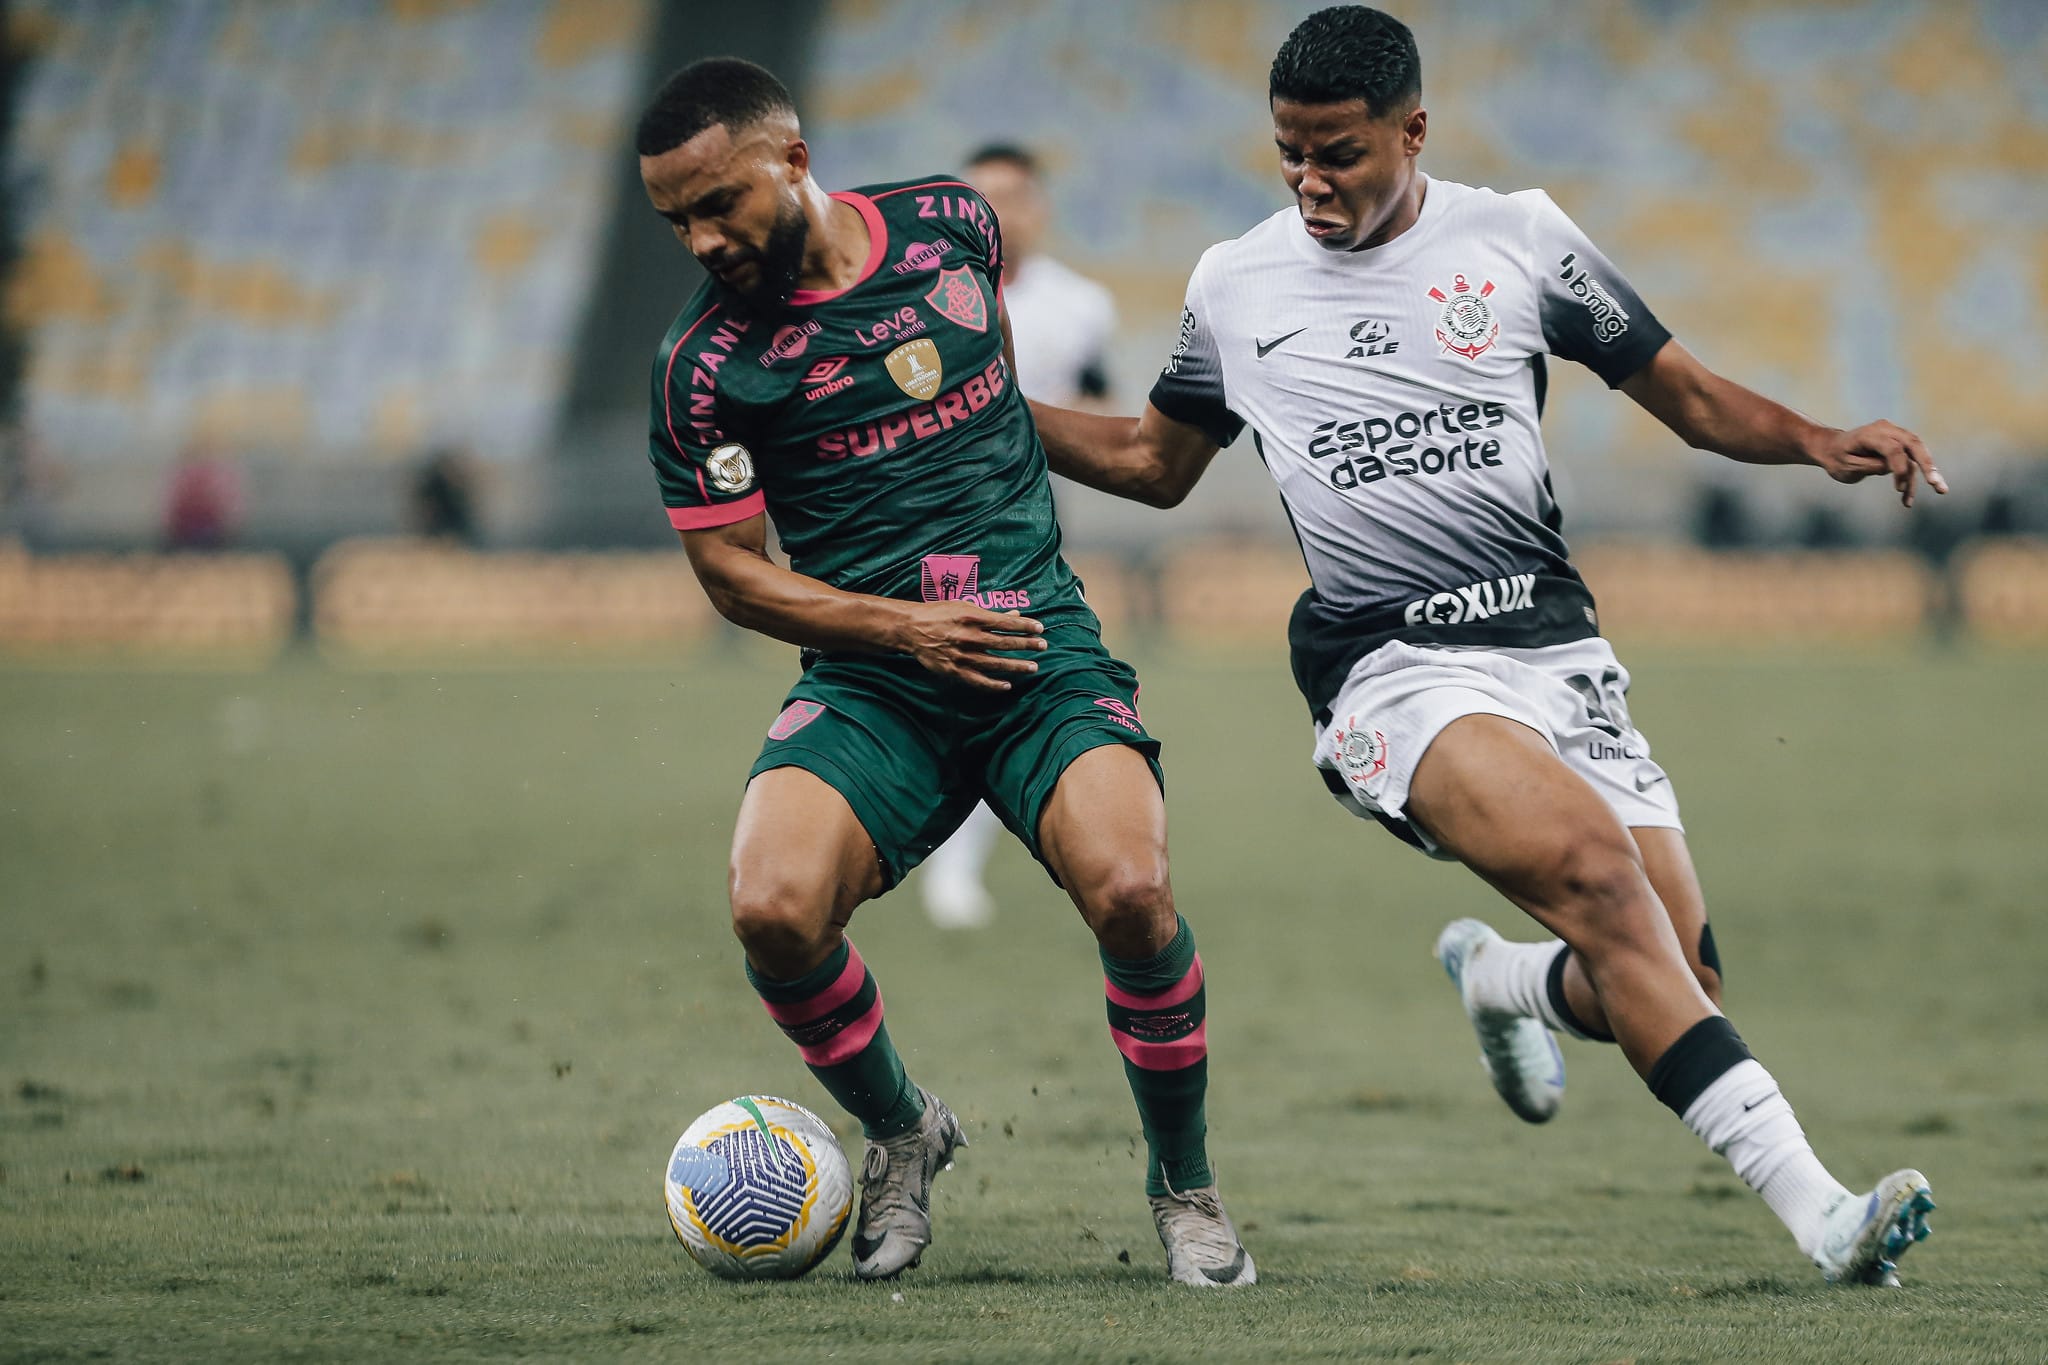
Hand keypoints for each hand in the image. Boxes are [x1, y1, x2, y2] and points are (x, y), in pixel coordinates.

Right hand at [895, 603, 1047, 691]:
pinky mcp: (953, 670)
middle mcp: (969, 637)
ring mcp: (961, 656)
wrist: (911, 629)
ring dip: (1016, 666)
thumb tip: (1016, 615)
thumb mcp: (965, 607)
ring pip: (995, 663)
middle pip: (1004, 643)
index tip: (1040, 629)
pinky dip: (993, 684)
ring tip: (1033, 667)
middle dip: (1026, 645)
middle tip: (1043, 647)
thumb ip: (991, 614)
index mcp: (972, 618)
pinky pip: (977, 680)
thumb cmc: (940, 613)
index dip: (1025, 627)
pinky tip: (1008, 685)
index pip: (1006, 623)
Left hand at [1811, 420, 1947, 507]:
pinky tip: (1907, 499)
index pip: (1892, 448)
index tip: (1899, 489)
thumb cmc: (1837, 458)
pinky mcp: (1899, 445)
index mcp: (1870, 434)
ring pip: (1917, 453)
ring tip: (1940, 491)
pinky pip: (1911, 460)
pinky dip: (1912, 478)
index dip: (1899, 467)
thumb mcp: (1847, 467)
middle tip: (1936, 483)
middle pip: (1913, 444)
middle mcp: (1886, 430)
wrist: (1832, 448)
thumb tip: (1897, 469)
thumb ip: (1871, 466)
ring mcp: (1895, 435)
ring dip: (1928, 472)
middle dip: (1927, 465)